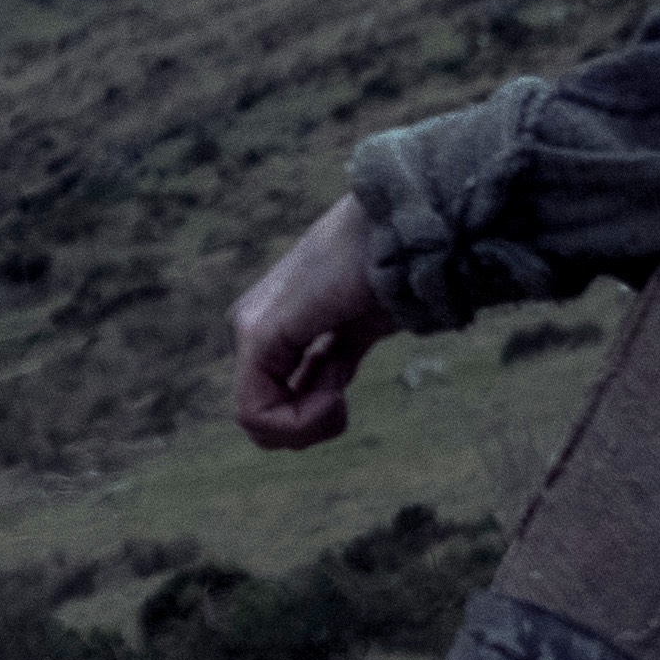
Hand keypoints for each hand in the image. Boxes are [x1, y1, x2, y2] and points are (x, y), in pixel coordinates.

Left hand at [224, 193, 395, 449]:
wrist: (409, 232)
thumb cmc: (392, 272)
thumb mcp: (356, 327)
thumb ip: (333, 356)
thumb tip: (326, 391)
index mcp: (271, 321)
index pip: (270, 400)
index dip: (311, 419)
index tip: (344, 396)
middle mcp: (251, 323)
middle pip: (263, 416)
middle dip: (307, 426)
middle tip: (341, 401)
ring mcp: (250, 326)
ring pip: (257, 421)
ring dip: (308, 426)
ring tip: (340, 397)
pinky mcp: (259, 331)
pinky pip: (255, 412)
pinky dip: (302, 422)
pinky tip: (337, 397)